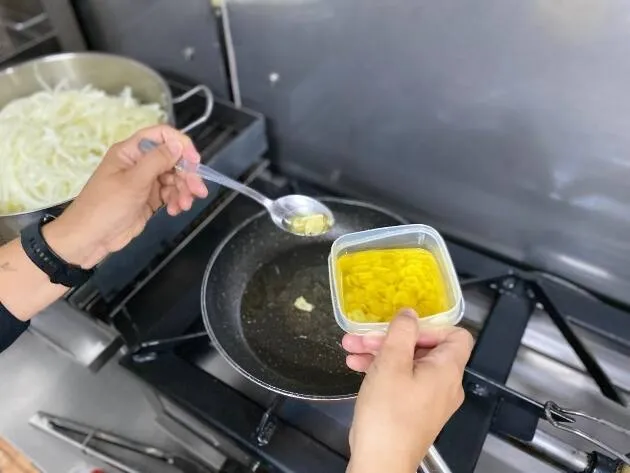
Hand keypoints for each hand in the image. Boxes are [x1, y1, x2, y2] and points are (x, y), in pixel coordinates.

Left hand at [43, 125, 207, 268]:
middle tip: (198, 191)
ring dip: (183, 191)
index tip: (194, 161)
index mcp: (130, 152)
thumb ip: (157, 161)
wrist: (90, 238)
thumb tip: (178, 144)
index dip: (180, 145)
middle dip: (187, 175)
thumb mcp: (133, 181)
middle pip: (172, 160)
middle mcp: (139, 163)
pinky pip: (170, 194)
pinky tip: (176, 210)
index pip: (161, 136)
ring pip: (174, 179)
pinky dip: (176, 201)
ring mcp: (144, 182)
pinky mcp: (149, 199)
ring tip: (185, 206)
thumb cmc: (105, 206)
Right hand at [343, 310, 472, 472]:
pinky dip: (382, 371)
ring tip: (350, 349)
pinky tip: (356, 367)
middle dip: (390, 338)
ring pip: (408, 364)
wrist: (381, 461)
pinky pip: (402, 381)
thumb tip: (410, 314)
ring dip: (379, 353)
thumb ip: (402, 332)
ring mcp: (429, 399)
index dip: (430, 325)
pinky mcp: (414, 410)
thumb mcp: (391, 363)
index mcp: (447, 370)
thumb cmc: (389, 413)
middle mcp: (444, 384)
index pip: (456, 335)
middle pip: (423, 348)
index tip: (404, 326)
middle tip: (362, 336)